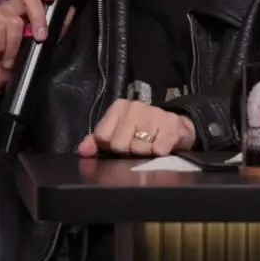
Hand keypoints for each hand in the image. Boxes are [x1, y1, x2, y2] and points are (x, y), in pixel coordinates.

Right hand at [0, 0, 57, 95]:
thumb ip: (52, 32)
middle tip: (41, 38)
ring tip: (8, 59)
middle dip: (38, 17)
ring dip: (14, 45)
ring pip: (13, 20)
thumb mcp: (36, 51)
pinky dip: (0, 46)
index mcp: (22, 12)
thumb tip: (69, 13)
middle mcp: (8, 9)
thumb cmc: (10, 66)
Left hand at [78, 100, 195, 157]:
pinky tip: (161, 147)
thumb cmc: (142, 131)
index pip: (103, 136)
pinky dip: (159, 153)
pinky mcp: (171, 125)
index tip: (121, 144)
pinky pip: (158, 149)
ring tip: (150, 146)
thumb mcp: (118, 133)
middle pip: (119, 144)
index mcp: (119, 107)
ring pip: (139, 148)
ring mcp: (154, 114)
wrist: (175, 127)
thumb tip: (83, 150)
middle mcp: (135, 107)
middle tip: (137, 147)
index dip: (110, 146)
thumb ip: (97, 142)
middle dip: (128, 151)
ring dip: (145, 153)